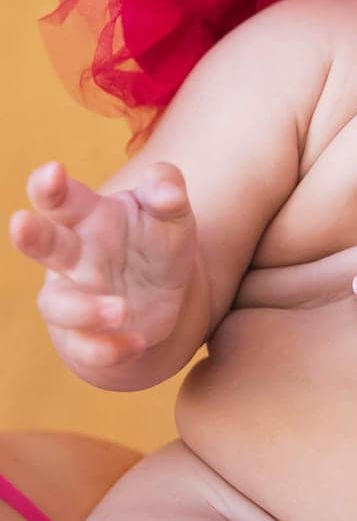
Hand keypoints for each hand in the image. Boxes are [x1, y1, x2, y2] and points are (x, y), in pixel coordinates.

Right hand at [9, 160, 200, 369]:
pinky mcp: (83, 337)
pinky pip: (86, 347)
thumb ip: (168, 192)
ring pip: (59, 304)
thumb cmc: (157, 243)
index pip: (62, 198)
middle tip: (20, 223)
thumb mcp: (172, 215)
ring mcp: (73, 297)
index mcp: (89, 217)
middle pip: (43, 243)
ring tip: (122, 309)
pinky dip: (108, 348)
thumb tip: (167, 192)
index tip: (53, 172)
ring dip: (86, 308)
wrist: (163, 299)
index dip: (50, 185)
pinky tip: (137, 342)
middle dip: (30, 234)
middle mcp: (72, 255)